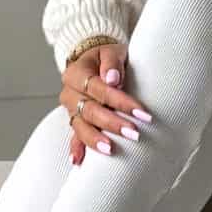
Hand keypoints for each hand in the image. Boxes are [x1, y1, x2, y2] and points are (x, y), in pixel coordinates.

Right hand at [58, 41, 154, 164]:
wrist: (92, 59)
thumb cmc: (105, 56)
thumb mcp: (110, 50)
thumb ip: (111, 62)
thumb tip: (113, 80)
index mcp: (76, 72)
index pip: (99, 88)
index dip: (120, 102)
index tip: (142, 113)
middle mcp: (70, 92)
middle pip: (90, 110)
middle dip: (112, 124)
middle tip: (134, 134)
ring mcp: (70, 108)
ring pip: (80, 126)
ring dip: (95, 139)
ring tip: (110, 150)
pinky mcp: (75, 119)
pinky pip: (74, 135)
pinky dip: (76, 148)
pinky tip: (79, 161)